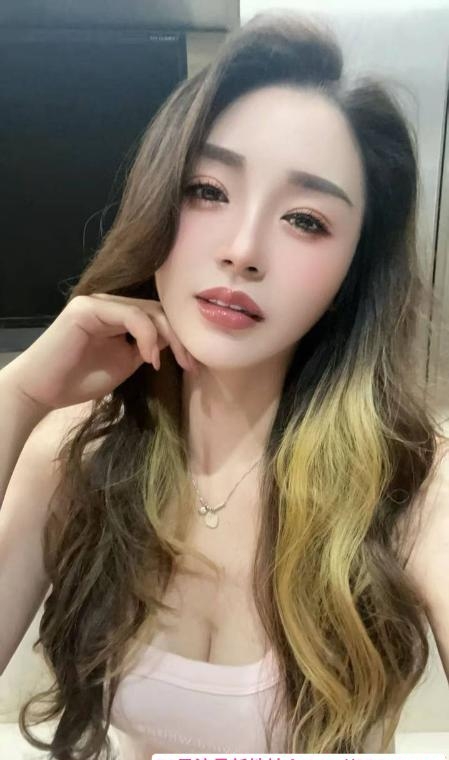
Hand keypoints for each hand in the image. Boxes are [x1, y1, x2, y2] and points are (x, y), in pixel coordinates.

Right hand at [5, 293, 197, 411]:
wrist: (43, 391)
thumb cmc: (79, 380)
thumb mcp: (125, 363)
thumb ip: (147, 348)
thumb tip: (178, 342)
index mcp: (119, 315)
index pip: (159, 318)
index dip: (181, 339)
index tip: (194, 366)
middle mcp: (111, 304)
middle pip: (159, 311)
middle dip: (181, 338)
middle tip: (192, 365)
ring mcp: (99, 302)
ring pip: (148, 311)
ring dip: (167, 337)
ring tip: (168, 364)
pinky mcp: (89, 307)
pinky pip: (131, 314)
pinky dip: (147, 335)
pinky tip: (149, 358)